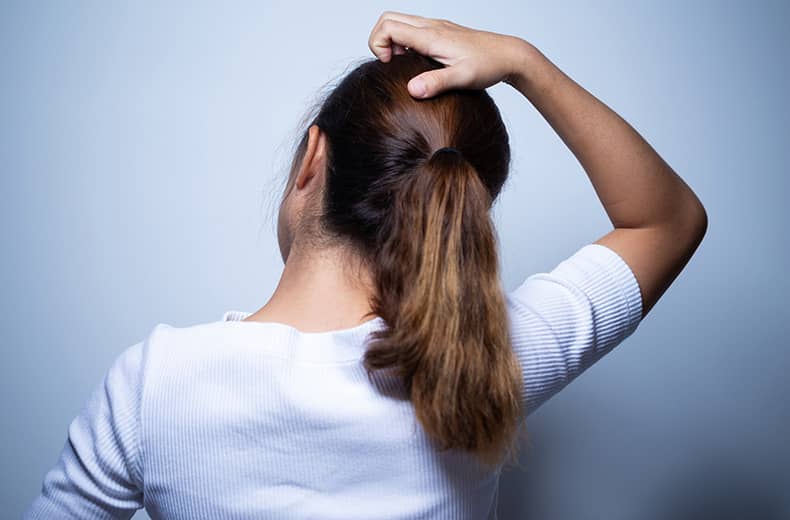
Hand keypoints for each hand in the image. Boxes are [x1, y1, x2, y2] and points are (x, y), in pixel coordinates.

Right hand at [368, 11, 527, 98]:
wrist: (509, 55)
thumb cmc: (488, 66)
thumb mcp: (462, 78)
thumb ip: (436, 83)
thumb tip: (412, 90)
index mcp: (431, 36)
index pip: (388, 27)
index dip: (379, 46)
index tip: (390, 66)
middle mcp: (430, 27)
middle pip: (388, 19)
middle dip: (380, 40)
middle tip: (391, 65)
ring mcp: (435, 27)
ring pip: (400, 23)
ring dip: (392, 42)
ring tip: (404, 66)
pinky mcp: (441, 32)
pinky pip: (412, 29)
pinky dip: (405, 43)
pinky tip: (419, 64)